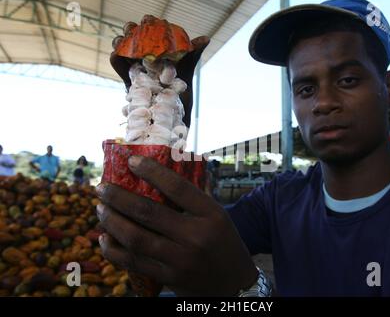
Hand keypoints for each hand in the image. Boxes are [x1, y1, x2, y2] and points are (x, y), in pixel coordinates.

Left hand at [96, 155, 256, 295]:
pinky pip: (134, 262)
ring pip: (136, 238)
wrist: (233, 285)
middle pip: (148, 212)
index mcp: (211, 214)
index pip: (178, 187)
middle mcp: (197, 236)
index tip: (132, 161)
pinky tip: (104, 239)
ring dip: (112, 222)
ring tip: (100, 209)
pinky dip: (114, 251)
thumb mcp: (217, 216)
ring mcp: (182, 260)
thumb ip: (193, 199)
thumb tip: (161, 172)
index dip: (152, 171)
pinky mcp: (170, 278)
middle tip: (101, 188)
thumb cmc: (223, 243)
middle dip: (118, 197)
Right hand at [109, 18, 209, 127]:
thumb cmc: (182, 93)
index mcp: (159, 52)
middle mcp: (145, 57)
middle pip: (132, 36)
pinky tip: (117, 52)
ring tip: (123, 39)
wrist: (174, 117)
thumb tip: (206, 38)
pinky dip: (115, 56)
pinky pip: (117, 63)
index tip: (147, 20)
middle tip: (133, 29)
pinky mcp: (127, 79)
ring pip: (121, 47)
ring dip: (120, 40)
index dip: (146, 23)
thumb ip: (193, 54)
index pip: (149, 31)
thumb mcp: (186, 71)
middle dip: (130, 30)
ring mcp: (135, 67)